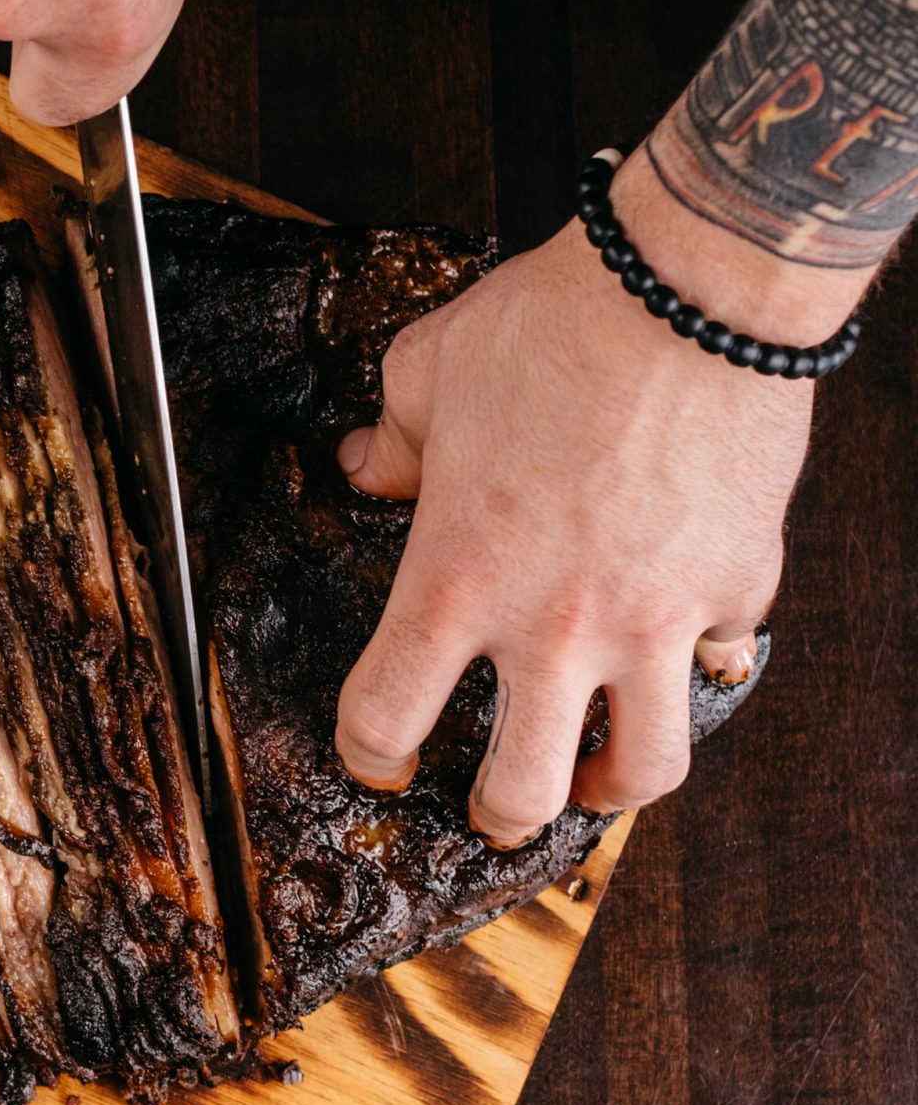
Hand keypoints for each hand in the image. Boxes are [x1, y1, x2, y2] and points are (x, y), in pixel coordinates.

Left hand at [332, 149, 839, 844]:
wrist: (692, 289)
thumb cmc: (554, 322)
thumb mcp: (430, 369)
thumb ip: (392, 438)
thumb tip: (364, 468)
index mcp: (455, 577)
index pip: (384, 714)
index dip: (368, 753)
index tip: (376, 758)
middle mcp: (552, 622)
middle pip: (518, 789)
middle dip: (498, 815)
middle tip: (491, 809)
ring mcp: (654, 618)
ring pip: (645, 767)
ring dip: (613, 788)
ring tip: (597, 779)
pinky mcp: (740, 588)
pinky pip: (725, 659)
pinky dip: (707, 663)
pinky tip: (691, 648)